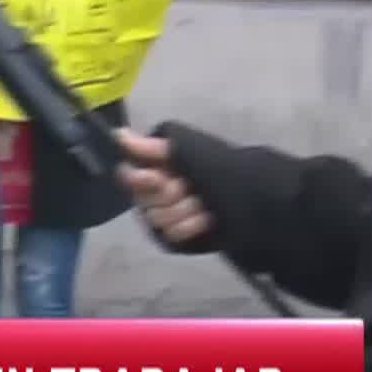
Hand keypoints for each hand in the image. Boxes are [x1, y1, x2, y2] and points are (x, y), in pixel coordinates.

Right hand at [116, 128, 212, 243]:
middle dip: (170, 193)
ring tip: (205, 203)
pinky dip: (191, 225)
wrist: (252, 197)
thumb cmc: (220, 169)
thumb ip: (152, 147)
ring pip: (157, 218)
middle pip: (142, 200)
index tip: (157, 177)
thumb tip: (119, 134)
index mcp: (153, 170)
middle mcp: (152, 194)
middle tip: (190, 187)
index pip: (127, 176)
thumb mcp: (188, 151)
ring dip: (185, 209)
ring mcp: (162, 217)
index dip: (140, 179)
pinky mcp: (174, 237)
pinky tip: (207, 219)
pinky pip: (171, 234)